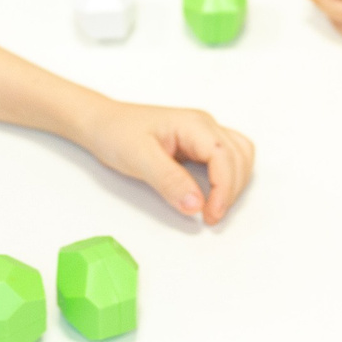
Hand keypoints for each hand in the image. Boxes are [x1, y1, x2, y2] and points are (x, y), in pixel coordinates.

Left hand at [73, 102, 254, 223]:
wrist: (101, 123)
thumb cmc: (116, 133)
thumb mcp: (139, 158)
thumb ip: (169, 181)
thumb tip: (196, 205)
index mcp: (193, 124)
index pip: (224, 156)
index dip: (224, 189)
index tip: (211, 215)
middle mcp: (204, 126)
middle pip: (238, 157)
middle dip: (231, 190)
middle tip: (210, 217)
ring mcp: (203, 134)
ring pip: (239, 156)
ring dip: (235, 183)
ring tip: (214, 207)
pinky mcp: (199, 144)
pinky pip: (228, 158)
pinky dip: (230, 177)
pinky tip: (215, 192)